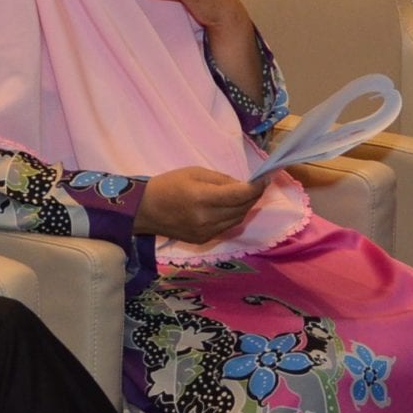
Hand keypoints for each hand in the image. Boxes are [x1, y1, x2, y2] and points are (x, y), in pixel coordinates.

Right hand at [137, 166, 266, 243]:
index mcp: (203, 198)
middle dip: (253, 196)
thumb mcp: (195, 173)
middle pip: (242, 209)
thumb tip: (243, 186)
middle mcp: (207, 219)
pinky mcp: (204, 240)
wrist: (145, 209)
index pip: (239, 195)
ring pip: (237, 220)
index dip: (256, 188)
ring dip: (245, 207)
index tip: (266, 178)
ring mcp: (206, 232)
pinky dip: (233, 216)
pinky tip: (231, 207)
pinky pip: (227, 227)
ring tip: (246, 195)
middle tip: (258, 185)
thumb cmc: (168, 185)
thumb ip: (221, 180)